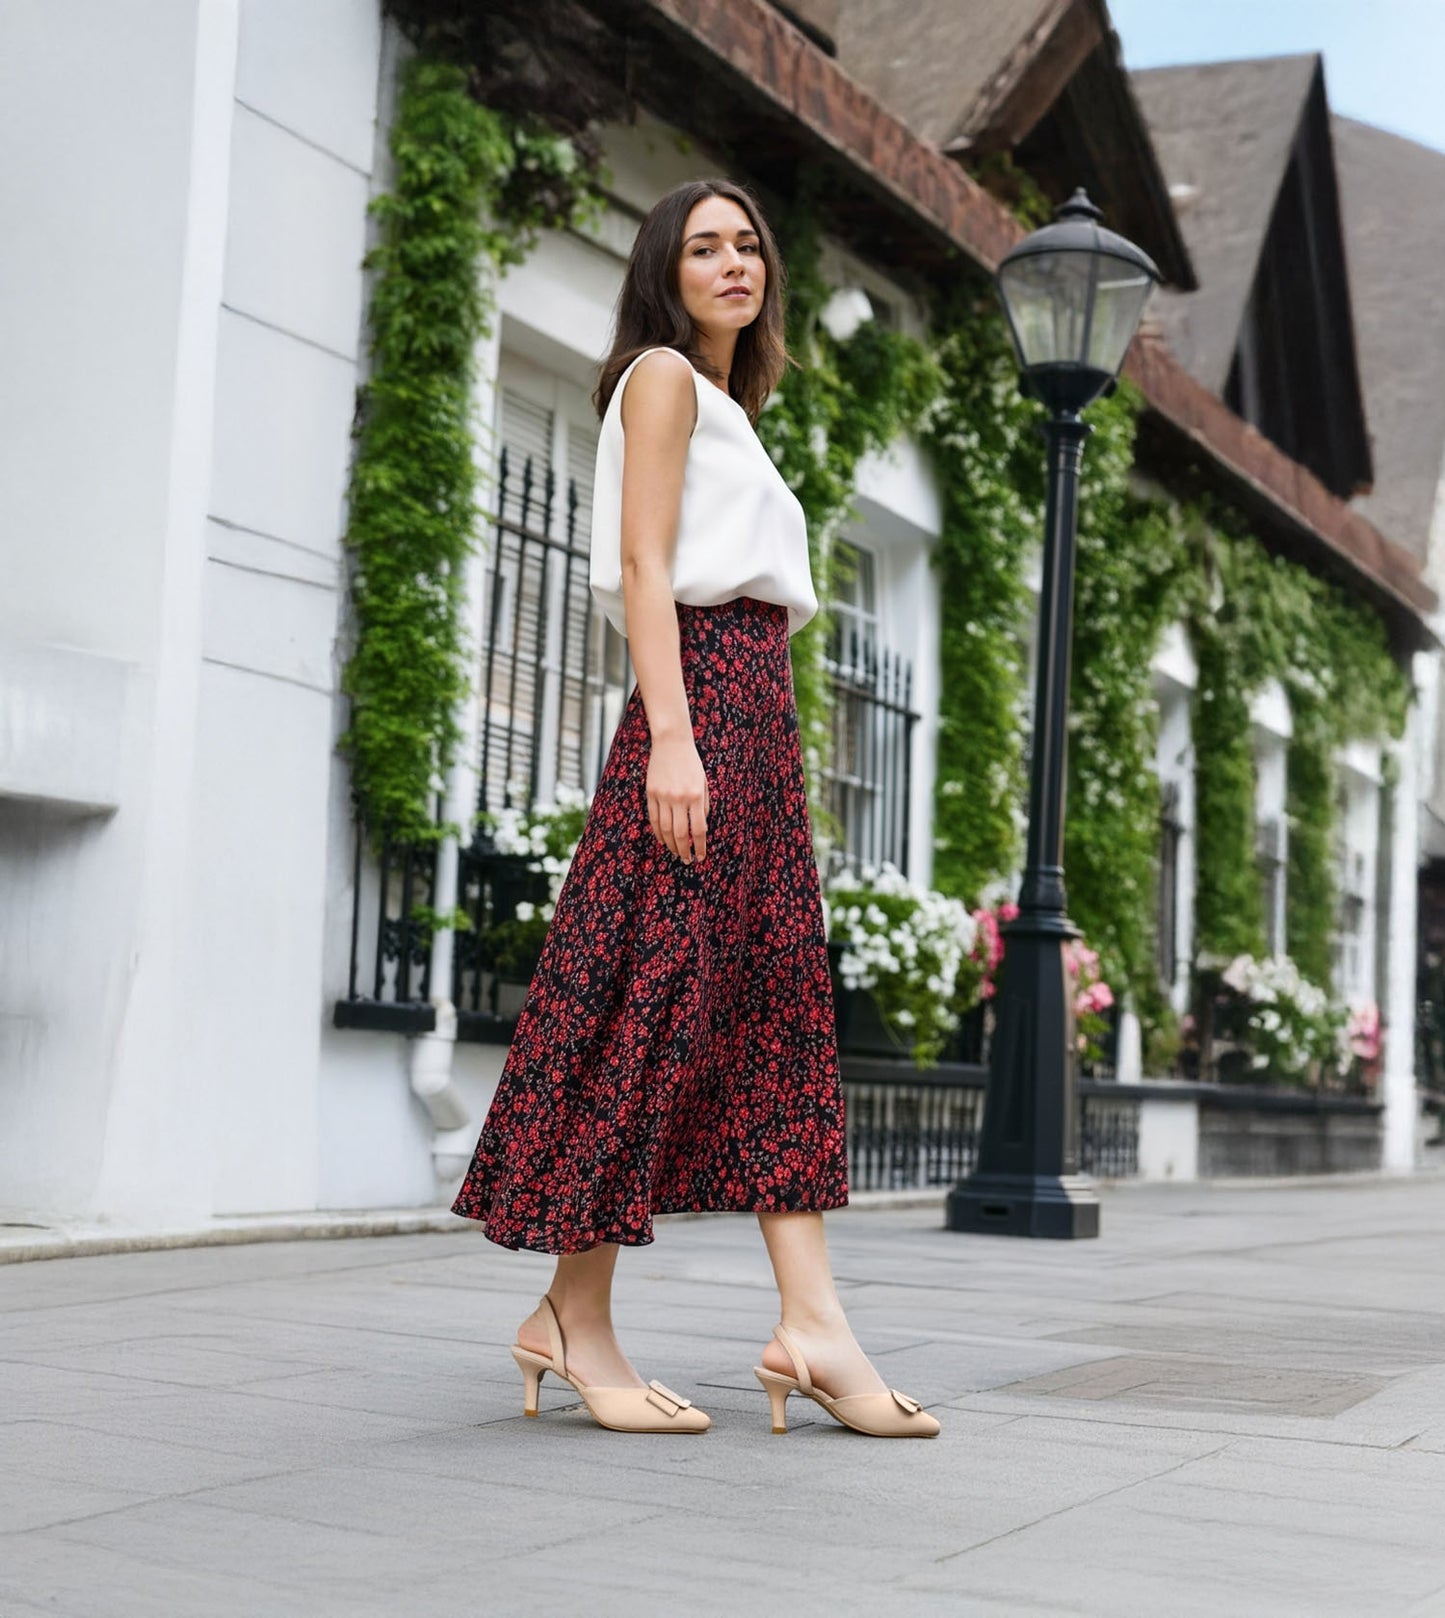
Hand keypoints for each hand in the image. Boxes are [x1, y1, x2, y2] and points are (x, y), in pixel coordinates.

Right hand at [646, 735, 708, 863]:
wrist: (672, 742)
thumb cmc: (691, 763)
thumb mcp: (703, 783)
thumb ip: (703, 805)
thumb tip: (700, 829)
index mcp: (696, 796)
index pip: (698, 829)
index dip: (700, 846)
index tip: (701, 857)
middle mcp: (679, 798)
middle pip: (680, 834)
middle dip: (684, 851)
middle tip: (686, 860)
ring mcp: (663, 796)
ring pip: (665, 829)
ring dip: (670, 845)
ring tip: (675, 853)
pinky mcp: (651, 793)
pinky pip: (653, 819)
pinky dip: (658, 832)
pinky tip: (663, 840)